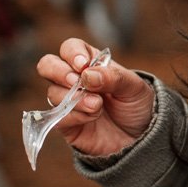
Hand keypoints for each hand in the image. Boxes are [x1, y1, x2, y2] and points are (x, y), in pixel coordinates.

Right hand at [35, 38, 154, 156]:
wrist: (139, 138)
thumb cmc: (136, 106)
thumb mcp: (135, 87)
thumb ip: (114, 77)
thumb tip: (87, 75)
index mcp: (91, 63)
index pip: (70, 48)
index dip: (72, 53)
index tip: (83, 65)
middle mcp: (74, 79)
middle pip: (48, 65)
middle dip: (60, 72)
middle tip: (77, 83)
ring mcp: (67, 101)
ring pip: (52, 92)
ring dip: (75, 99)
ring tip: (97, 106)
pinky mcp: (65, 122)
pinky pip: (57, 116)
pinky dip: (74, 116)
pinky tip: (92, 118)